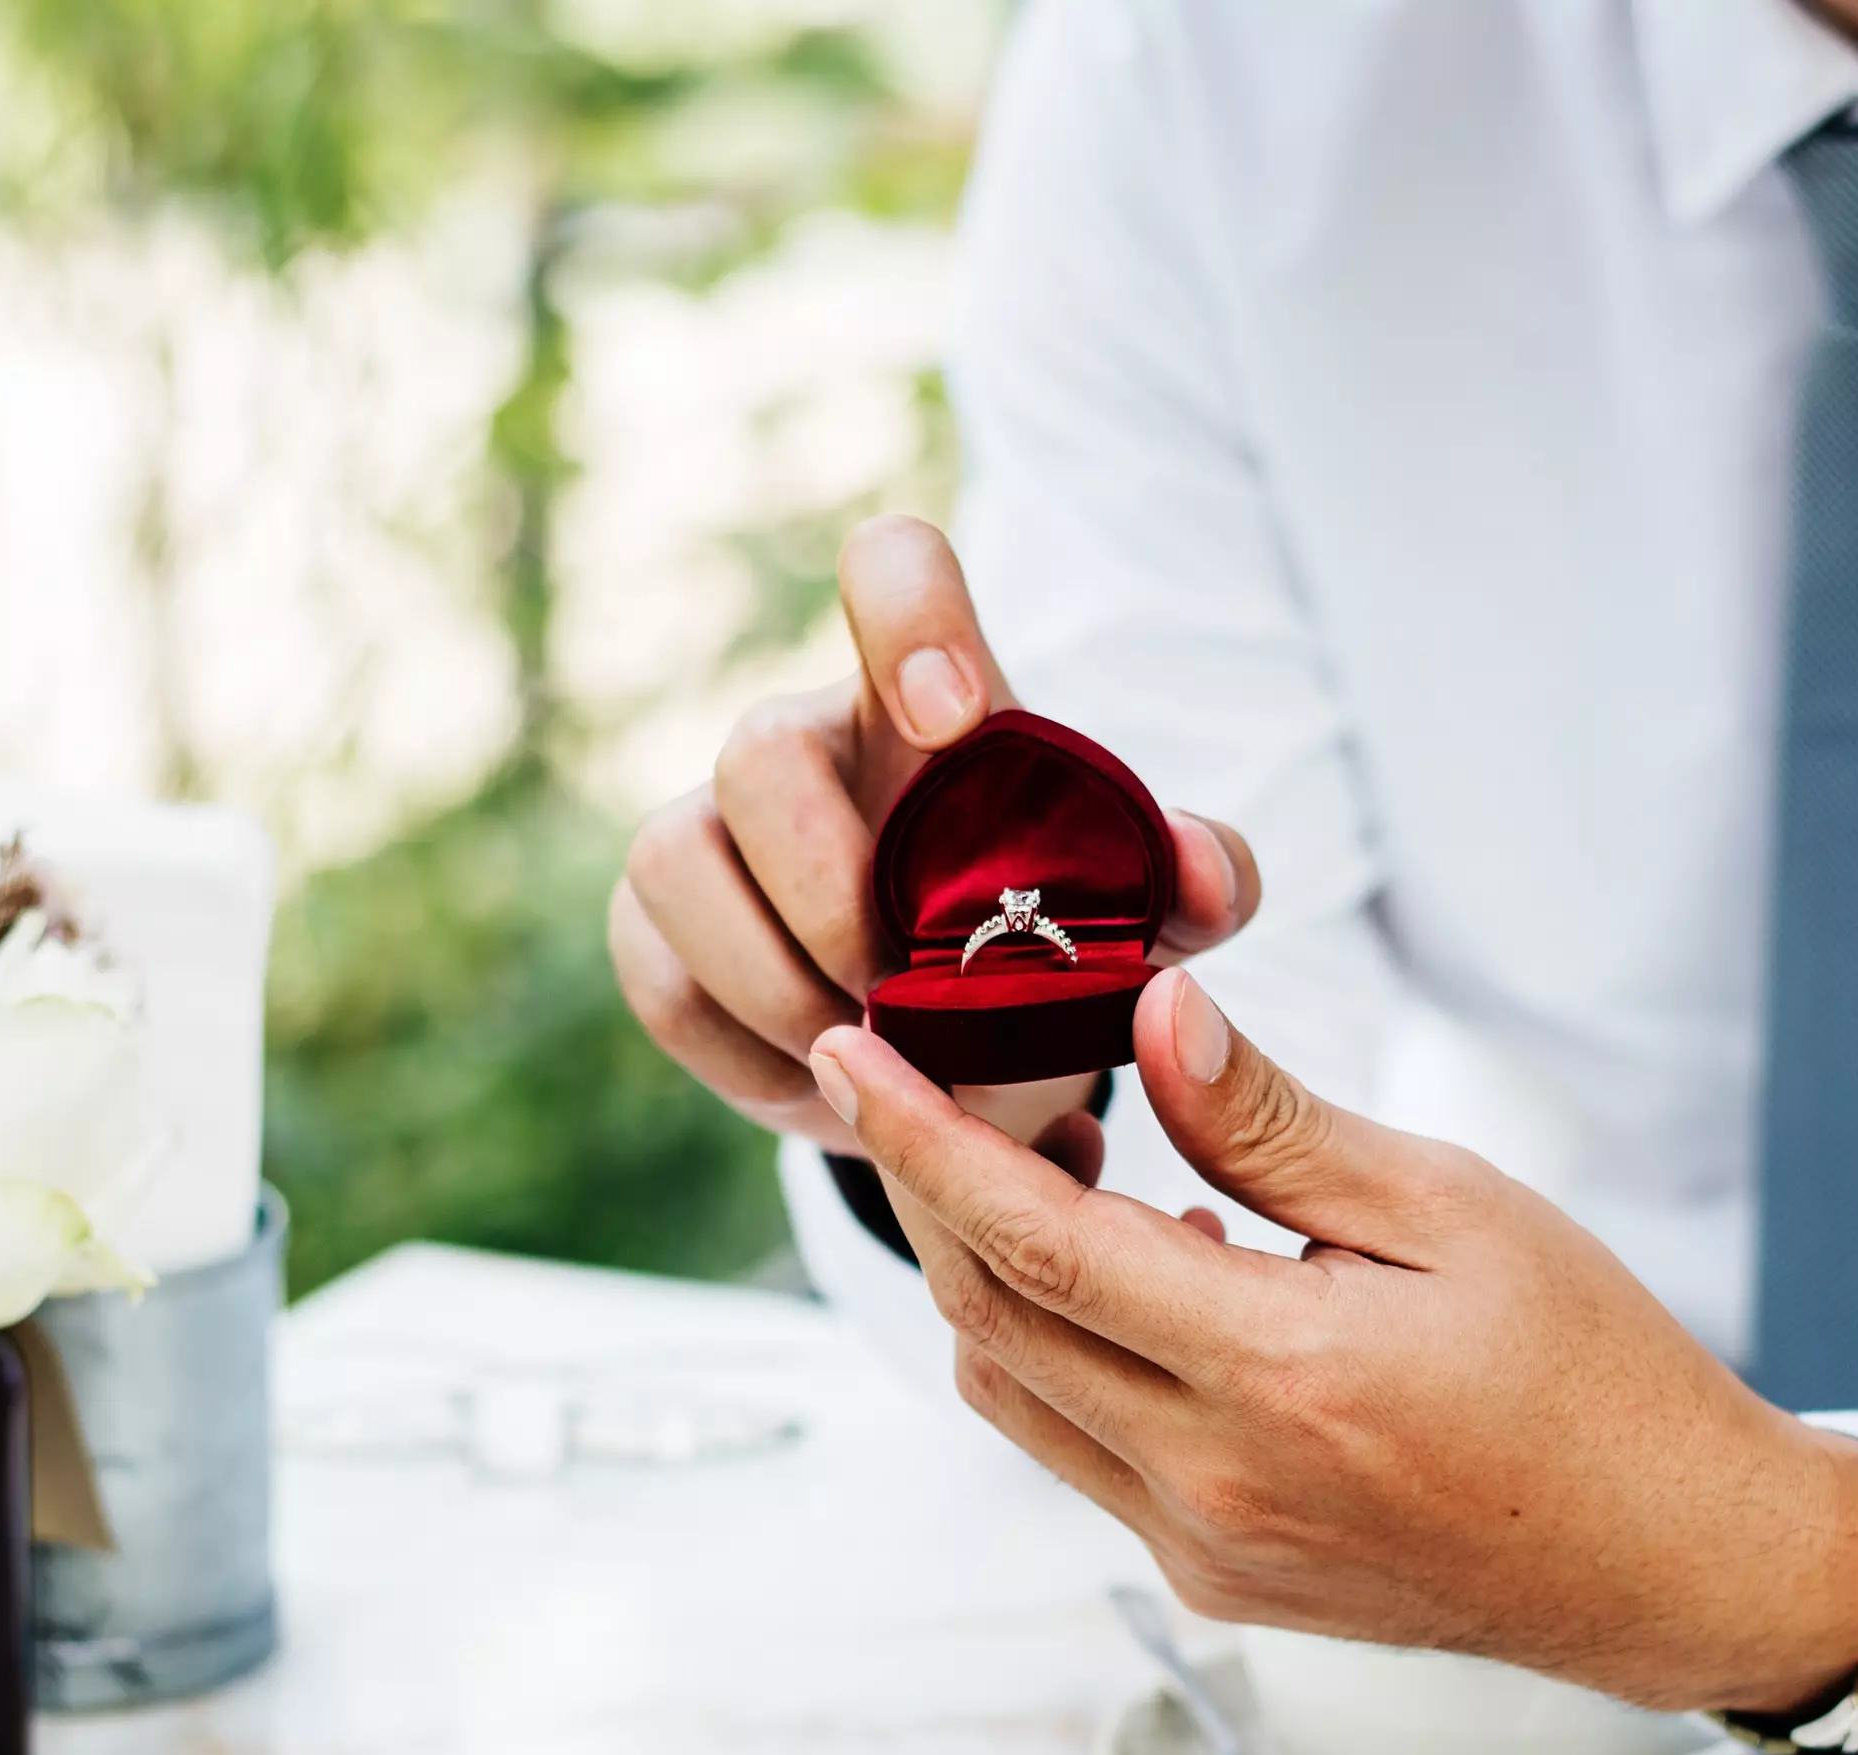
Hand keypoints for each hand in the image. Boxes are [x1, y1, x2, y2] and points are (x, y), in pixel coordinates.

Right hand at [610, 512, 1259, 1164]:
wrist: (951, 1054)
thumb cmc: (1039, 942)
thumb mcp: (1140, 917)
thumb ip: (1194, 883)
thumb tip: (1204, 878)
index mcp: (921, 696)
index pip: (891, 567)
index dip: (907, 616)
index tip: (954, 720)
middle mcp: (801, 741)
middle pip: (759, 749)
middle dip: (828, 889)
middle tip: (902, 989)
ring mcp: (705, 830)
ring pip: (674, 861)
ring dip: (775, 980)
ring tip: (867, 1053)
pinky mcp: (653, 930)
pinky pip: (661, 980)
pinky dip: (745, 1051)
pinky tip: (823, 1084)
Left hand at [807, 972, 1857, 1714]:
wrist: (1670, 1562)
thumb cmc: (1596, 1374)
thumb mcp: (1456, 1208)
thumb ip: (1280, 1125)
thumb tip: (1155, 1020)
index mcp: (1281, 1378)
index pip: (1039, 1247)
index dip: (922, 1144)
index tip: (851, 1057)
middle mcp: (1216, 1483)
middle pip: (989, 1324)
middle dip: (934, 1195)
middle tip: (941, 1085)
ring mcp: (1207, 1548)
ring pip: (1017, 1394)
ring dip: (997, 1278)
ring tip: (1065, 1166)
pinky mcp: (1216, 1580)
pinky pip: (1085, 1450)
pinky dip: (1075, 1350)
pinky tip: (1158, 1273)